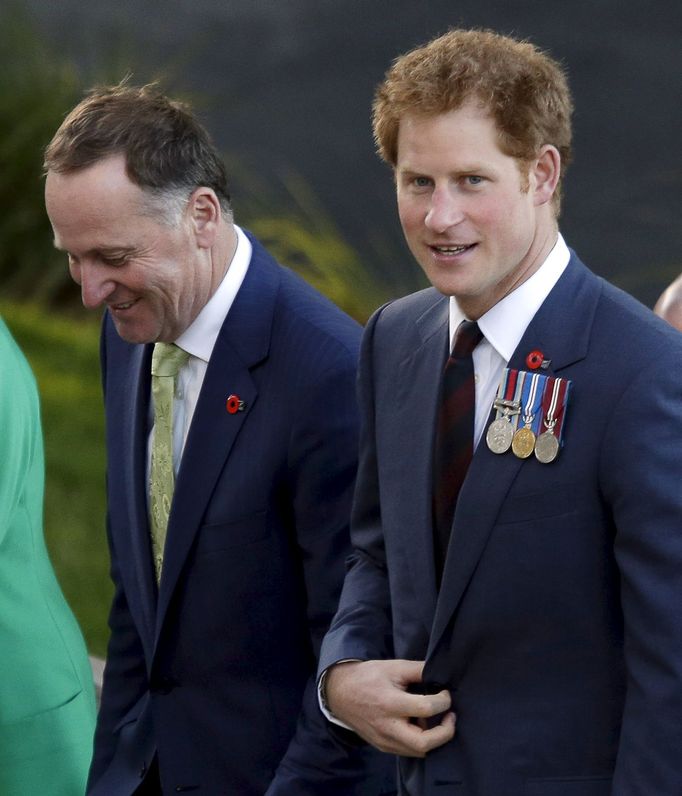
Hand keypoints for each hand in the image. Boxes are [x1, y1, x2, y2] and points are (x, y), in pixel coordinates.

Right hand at [325, 659, 454, 756]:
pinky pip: (408, 750)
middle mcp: (387, 727)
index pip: (425, 708)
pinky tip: (419, 724)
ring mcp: (385, 741)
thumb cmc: (367, 677)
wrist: (340, 693)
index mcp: (389, 703)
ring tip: (434, 718)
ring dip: (433, 737)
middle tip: (450, 716)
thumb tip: (441, 673)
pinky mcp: (383, 747)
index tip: (445, 693)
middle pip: (424, 743)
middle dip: (445, 732)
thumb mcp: (393, 667)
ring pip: (418, 751)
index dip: (443, 701)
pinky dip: (420, 740)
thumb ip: (418, 670)